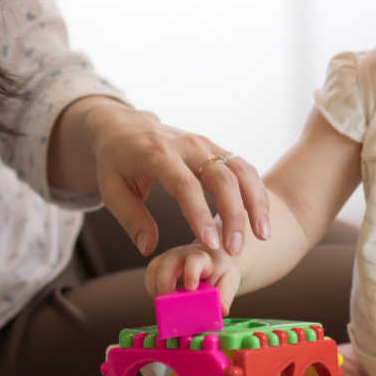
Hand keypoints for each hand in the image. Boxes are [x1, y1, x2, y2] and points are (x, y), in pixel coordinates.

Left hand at [83, 100, 268, 257]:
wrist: (126, 126)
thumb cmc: (116, 162)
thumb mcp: (112, 189)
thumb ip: (131, 219)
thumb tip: (149, 249)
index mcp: (157, 154)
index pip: (184, 185)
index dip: (200, 215)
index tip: (211, 244)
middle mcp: (187, 146)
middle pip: (221, 178)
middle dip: (233, 215)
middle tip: (236, 250)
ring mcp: (205, 144)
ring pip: (240, 170)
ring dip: (255, 203)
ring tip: (262, 235)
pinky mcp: (217, 149)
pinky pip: (243, 168)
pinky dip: (256, 193)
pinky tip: (261, 220)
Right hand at [144, 239, 242, 312]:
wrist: (216, 256)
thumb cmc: (222, 271)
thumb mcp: (230, 282)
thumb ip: (225, 295)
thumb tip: (221, 310)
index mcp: (204, 258)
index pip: (195, 260)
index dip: (191, 273)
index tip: (191, 288)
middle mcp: (183, 254)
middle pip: (166, 263)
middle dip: (165, 285)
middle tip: (171, 305)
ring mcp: (169, 257)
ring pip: (154, 269)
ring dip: (156, 289)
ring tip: (166, 305)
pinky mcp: (160, 263)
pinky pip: (150, 274)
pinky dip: (152, 289)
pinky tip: (162, 299)